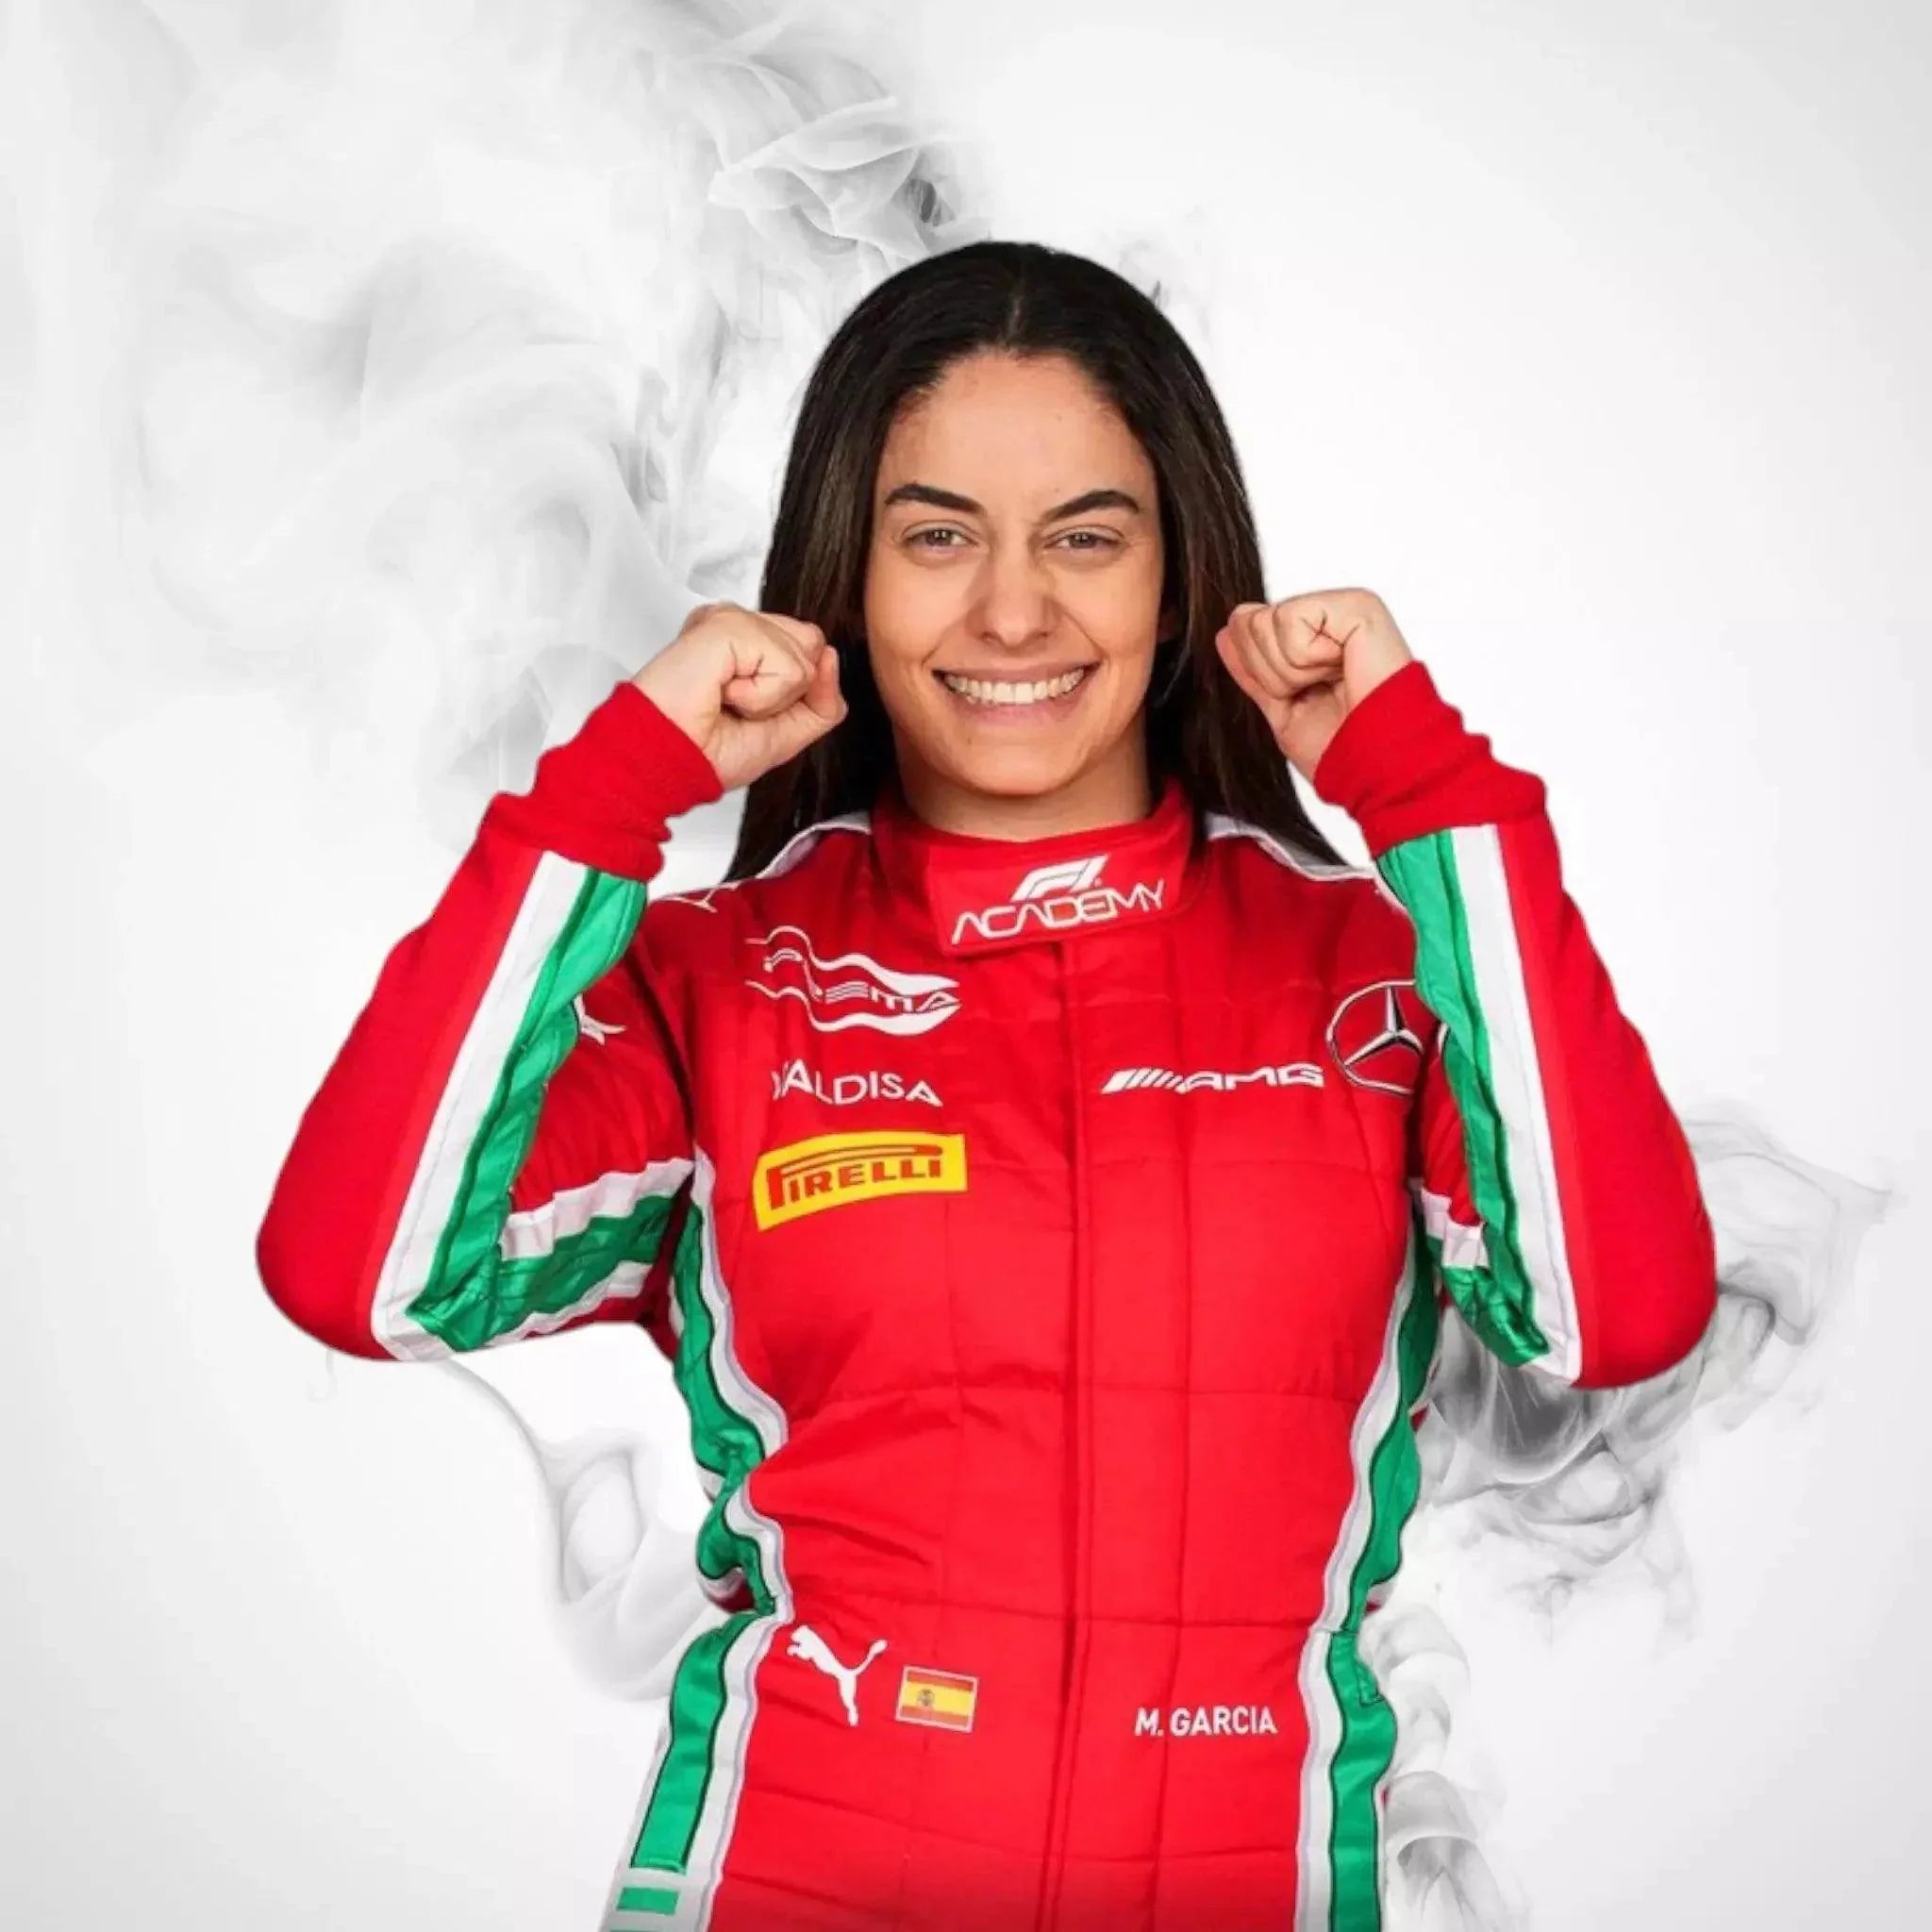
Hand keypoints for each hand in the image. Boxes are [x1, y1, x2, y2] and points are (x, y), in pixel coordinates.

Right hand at [632, 601, 847, 793]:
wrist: (670, 762)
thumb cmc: (706, 751)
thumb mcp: (787, 733)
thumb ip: (821, 699)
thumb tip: (830, 655)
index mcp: (745, 643)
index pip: (808, 648)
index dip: (794, 689)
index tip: (746, 710)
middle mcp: (737, 625)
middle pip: (812, 643)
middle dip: (786, 691)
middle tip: (736, 705)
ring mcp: (731, 620)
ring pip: (805, 654)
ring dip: (771, 698)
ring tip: (726, 700)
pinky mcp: (727, 625)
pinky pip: (787, 666)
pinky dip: (761, 696)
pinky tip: (722, 693)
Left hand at [1214, 589, 1413, 784]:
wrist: (1373, 765)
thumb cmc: (1341, 746)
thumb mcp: (1280, 709)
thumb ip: (1253, 671)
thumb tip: (1226, 633)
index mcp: (1312, 639)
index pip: (1245, 628)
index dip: (1259, 672)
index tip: (1300, 696)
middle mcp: (1327, 617)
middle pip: (1248, 622)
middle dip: (1271, 673)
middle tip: (1316, 691)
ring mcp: (1341, 607)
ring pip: (1264, 621)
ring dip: (1290, 671)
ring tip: (1331, 683)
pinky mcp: (1355, 606)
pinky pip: (1290, 618)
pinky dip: (1306, 658)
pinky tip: (1341, 668)